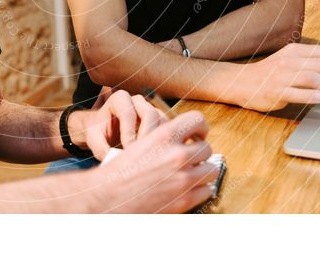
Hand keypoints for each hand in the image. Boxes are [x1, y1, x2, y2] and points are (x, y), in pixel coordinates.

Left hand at [72, 89, 167, 159]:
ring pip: (162, 120)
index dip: (128, 133)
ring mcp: (151, 108)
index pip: (128, 113)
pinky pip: (169, 128)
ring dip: (160, 139)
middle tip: (143, 155)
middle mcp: (137, 100)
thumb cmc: (100, 132)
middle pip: (150, 113)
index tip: (127, 151)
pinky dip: (166, 141)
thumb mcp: (94, 139)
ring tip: (151, 157)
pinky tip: (158, 156)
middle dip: (147, 135)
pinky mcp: (160, 119)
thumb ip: (100, 148)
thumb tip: (112, 159)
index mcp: (119, 99)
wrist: (107, 130)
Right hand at [93, 111, 219, 212]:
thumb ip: (165, 138)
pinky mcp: (185, 199)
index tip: (197, 136)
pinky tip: (187, 189)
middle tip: (192, 159)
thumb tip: (187, 139)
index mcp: (164, 135)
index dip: (201, 127)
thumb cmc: (121, 170)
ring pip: (211, 170)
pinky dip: (199, 190)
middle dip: (200, 154)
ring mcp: (183, 178)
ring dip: (203, 172)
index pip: (197, 120)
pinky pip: (206, 191)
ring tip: (191, 174)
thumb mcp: (142, 142)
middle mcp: (177, 154)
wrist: (108, 196)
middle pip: (206, 148)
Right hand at [231, 43, 319, 111]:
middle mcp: (289, 61)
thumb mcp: (288, 60)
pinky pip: (297, 92)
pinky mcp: (276, 92)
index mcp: (295, 51)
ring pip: (315, 77)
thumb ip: (309, 62)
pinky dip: (312, 95)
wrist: (240, 82)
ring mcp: (282, 76)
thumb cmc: (268, 74)